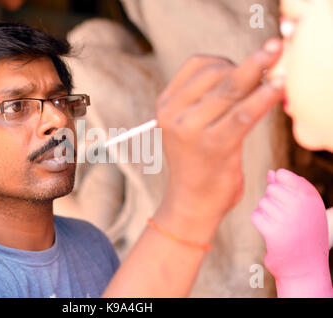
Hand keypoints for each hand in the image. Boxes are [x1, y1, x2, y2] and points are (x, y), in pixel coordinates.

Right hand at [156, 39, 283, 224]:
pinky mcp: (214, 146)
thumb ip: (208, 98)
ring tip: (281, 63)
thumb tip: (252, 69)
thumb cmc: (199, 160)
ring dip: (261, 72)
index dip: (226, 59)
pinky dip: (265, 97)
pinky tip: (279, 88)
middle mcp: (172, 114)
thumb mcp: (190, 124)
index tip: (246, 65)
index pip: (196, 65)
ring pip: (231, 89)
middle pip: (216, 73)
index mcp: (165, 105)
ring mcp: (190, 130)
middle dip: (249, 64)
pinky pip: (244, 113)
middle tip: (274, 55)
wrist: (192, 201)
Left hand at [251, 169, 332, 296]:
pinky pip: (256, 216)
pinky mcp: (273, 231)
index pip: (283, 174)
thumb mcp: (303, 208)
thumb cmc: (304, 234)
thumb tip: (271, 172)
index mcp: (311, 196)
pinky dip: (260, 223)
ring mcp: (287, 218)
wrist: (306, 267)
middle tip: (285, 217)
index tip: (287, 201)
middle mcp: (301, 205)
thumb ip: (287, 187)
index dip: (279, 186)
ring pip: (262, 202)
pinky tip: (271, 232)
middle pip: (270, 188)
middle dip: (272, 201)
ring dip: (266, 214)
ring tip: (281, 226)